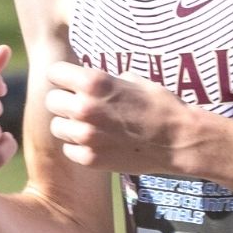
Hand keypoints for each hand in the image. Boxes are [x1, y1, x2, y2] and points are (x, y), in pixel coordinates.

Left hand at [44, 61, 195, 172]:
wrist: (181, 141)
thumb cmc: (161, 106)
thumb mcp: (132, 80)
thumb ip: (102, 80)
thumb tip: (85, 80)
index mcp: (93, 81)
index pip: (54, 73)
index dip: (65, 78)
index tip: (74, 84)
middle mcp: (85, 107)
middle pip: (52, 101)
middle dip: (66, 102)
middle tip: (85, 108)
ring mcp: (86, 135)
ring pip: (57, 127)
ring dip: (71, 126)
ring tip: (92, 127)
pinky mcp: (90, 158)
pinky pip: (69, 149)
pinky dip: (80, 148)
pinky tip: (99, 143)